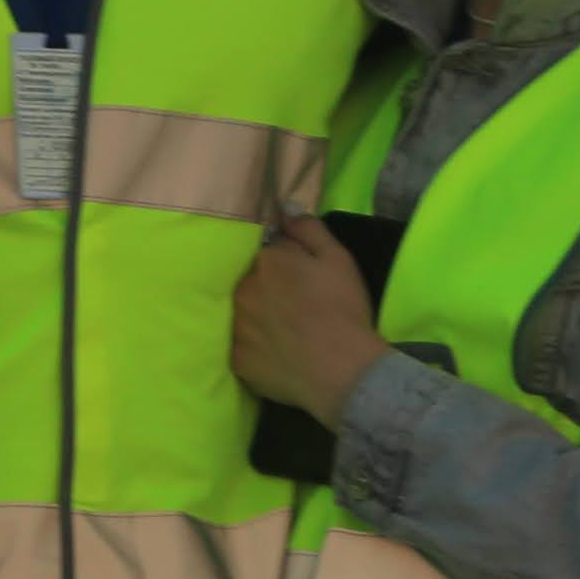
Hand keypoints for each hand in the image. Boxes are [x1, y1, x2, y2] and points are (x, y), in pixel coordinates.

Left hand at [232, 212, 389, 416]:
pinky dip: (255, 347)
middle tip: (294, 307)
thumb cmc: (343, 310)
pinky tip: (276, 353)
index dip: (285, 265)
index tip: (301, 280)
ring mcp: (235, 327)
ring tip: (284, 332)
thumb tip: (283, 207)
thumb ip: (308, 228)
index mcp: (266, 260)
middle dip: (267, 289)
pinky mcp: (236, 360)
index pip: (267, 253)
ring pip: (242, 313)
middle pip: (250, 282)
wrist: (343, 371)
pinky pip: (241, 347)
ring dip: (256, 317)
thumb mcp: (338, 259)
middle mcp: (242, 289)